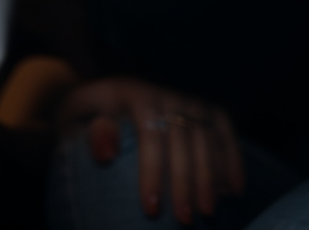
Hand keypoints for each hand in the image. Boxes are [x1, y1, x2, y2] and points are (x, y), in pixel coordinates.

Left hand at [58, 77, 243, 223]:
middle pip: (182, 135)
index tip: (150, 209)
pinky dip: (233, 158)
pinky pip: (224, 129)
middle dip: (185, 180)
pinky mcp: (203, 108)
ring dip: (211, 174)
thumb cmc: (84, 115)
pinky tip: (234, 190)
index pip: (149, 130)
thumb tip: (106, 151)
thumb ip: (89, 132)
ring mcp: (186, 98)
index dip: (152, 169)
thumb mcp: (74, 119)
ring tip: (208, 211)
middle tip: (184, 219)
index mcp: (131, 92)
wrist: (101, 94)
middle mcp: (164, 91)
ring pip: (206, 135)